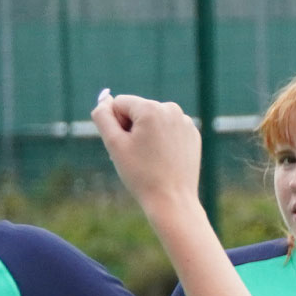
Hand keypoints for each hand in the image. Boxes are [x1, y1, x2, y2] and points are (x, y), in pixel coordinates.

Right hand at [91, 91, 201, 215]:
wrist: (172, 199)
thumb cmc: (140, 173)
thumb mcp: (113, 143)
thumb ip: (103, 116)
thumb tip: (104, 97)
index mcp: (151, 108)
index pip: (120, 104)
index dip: (117, 125)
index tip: (127, 145)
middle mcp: (171, 109)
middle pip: (137, 110)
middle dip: (132, 128)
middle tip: (138, 154)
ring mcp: (185, 121)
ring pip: (153, 120)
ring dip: (146, 134)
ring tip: (151, 158)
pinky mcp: (193, 134)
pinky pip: (168, 129)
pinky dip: (162, 140)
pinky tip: (165, 159)